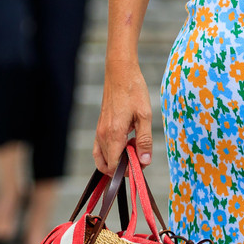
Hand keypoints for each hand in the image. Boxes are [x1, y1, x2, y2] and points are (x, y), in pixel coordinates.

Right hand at [93, 55, 153, 174]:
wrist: (120, 73)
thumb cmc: (133, 91)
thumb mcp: (145, 116)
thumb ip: (144, 140)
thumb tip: (144, 162)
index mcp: (114, 134)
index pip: (115, 166)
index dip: (129, 170)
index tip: (142, 161)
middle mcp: (102, 136)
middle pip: (109, 165)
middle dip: (125, 166)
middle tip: (140, 153)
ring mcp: (99, 132)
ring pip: (103, 159)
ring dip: (117, 161)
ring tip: (133, 148)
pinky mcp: (99, 127)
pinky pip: (100, 150)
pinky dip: (110, 155)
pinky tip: (124, 144)